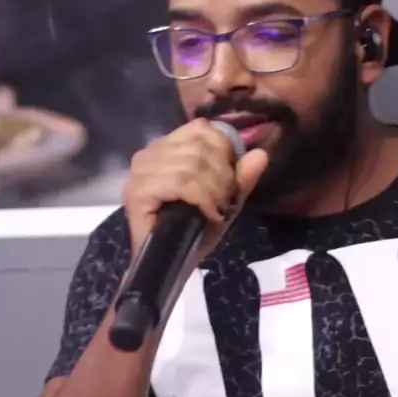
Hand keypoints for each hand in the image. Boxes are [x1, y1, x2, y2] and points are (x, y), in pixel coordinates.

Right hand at [124, 118, 267, 264]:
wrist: (169, 267)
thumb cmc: (192, 233)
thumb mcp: (224, 202)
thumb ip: (241, 178)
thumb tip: (260, 154)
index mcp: (167, 147)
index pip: (200, 129)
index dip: (224, 150)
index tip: (230, 180)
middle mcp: (149, 153)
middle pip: (200, 146)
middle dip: (223, 176)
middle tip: (224, 201)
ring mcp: (140, 172)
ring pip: (192, 164)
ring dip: (214, 190)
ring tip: (216, 209)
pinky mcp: (137, 192)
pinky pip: (181, 182)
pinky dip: (202, 198)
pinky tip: (207, 213)